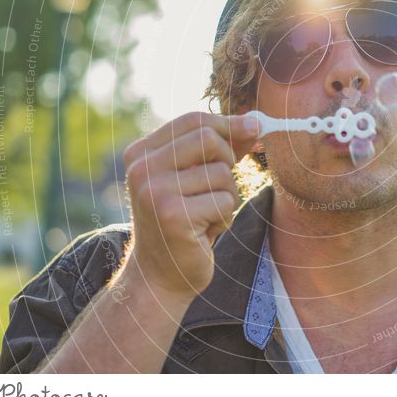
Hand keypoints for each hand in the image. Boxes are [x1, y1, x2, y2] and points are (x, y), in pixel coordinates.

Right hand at [122, 111, 259, 300]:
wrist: (160, 275)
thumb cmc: (183, 222)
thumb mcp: (195, 179)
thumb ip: (218, 149)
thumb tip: (253, 122)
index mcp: (141, 154)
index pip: (192, 120)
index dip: (228, 122)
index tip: (254, 127)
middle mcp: (142, 169)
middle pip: (208, 138)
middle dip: (228, 159)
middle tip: (221, 186)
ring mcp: (155, 191)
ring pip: (221, 173)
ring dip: (226, 197)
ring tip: (206, 216)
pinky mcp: (174, 216)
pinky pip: (224, 201)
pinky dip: (224, 218)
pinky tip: (204, 232)